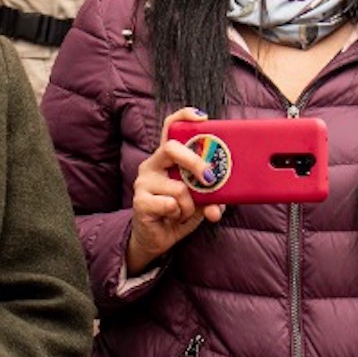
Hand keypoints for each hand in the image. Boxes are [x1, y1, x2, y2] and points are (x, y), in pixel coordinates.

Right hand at [126, 109, 225, 274]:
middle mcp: (153, 165)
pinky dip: (180, 214)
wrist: (157, 239)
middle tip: (209, 178)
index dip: (184, 117)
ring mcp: (143, 182)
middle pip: (172, 148)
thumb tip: (217, 208)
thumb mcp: (202, 201)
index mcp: (168, 158)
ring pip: (179, 187)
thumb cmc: (179, 212)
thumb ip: (213, 199)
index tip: (203, 118)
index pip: (170, 128)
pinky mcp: (140, 201)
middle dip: (195, 162)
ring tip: (185, 212)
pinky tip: (173, 217)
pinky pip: (170, 204)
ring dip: (191, 205)